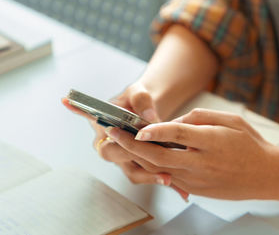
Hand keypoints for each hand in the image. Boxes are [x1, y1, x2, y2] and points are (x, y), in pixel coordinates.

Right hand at [62, 83, 188, 199]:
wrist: (146, 107)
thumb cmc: (136, 99)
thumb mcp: (137, 92)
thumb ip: (141, 100)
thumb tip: (149, 117)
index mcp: (101, 128)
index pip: (108, 145)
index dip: (124, 148)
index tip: (141, 146)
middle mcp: (109, 146)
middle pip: (120, 161)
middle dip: (140, 164)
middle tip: (159, 168)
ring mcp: (122, 158)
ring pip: (134, 172)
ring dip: (151, 176)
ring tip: (169, 179)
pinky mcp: (137, 164)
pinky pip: (147, 175)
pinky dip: (161, 178)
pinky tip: (178, 186)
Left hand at [106, 108, 278, 199]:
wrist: (267, 175)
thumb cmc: (251, 145)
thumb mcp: (230, 120)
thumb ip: (199, 118)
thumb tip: (173, 123)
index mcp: (212, 142)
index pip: (177, 135)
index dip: (155, 130)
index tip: (137, 127)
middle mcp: (202, 164)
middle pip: (159, 156)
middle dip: (132, 145)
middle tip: (114, 133)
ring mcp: (197, 180)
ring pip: (159, 169)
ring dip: (137, 156)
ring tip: (121, 143)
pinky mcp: (195, 189)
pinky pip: (169, 177)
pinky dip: (153, 167)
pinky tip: (142, 156)